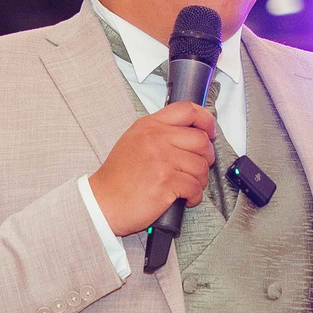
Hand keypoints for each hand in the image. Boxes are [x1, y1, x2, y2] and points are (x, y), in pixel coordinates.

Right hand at [88, 102, 216, 236]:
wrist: (102, 202)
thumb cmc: (117, 178)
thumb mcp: (133, 141)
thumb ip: (159, 133)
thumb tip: (190, 134)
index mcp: (149, 126)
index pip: (187, 110)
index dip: (206, 120)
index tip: (209, 131)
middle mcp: (156, 139)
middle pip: (201, 140)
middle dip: (207, 157)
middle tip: (199, 167)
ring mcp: (162, 160)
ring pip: (201, 166)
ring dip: (200, 180)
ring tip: (189, 186)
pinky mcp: (167, 182)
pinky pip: (195, 187)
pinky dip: (195, 196)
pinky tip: (185, 198)